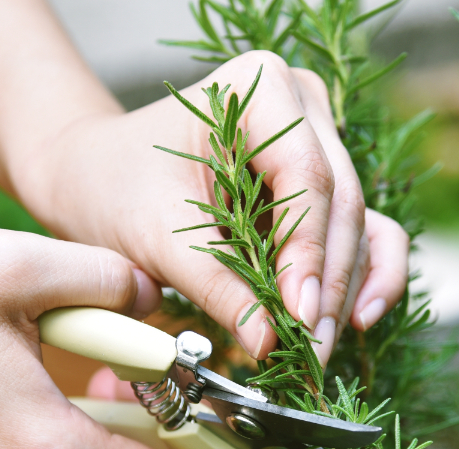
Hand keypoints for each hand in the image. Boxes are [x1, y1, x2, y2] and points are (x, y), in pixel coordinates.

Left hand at [16, 51, 409, 365]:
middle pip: (340, 203)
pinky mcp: (323, 186)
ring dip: (343, 292)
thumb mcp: (156, 237)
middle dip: (327, 284)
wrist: (94, 175)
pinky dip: (364, 277)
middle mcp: (303, 106)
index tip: (299, 316)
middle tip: (311, 351)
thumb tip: (268, 342)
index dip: (309, 251)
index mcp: (260, 88)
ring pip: (356, 224)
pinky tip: (356, 322)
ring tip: (318, 351)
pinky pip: (364, 231)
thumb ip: (215, 286)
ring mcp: (320, 143)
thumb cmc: (115, 188)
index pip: (305, 176)